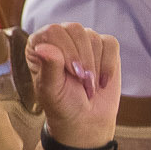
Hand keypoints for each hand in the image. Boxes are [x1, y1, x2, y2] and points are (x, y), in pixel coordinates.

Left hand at [26, 22, 120, 147]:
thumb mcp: (51, 90)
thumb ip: (49, 67)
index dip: (67, 51)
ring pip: (93, 37)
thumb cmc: (62, 104)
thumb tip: (43, 47)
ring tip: (88, 86)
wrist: (85, 119)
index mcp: (40, 44)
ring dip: (94, 66)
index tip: (73, 74)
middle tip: (82, 81)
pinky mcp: (104, 47)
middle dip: (82, 58)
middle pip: (75, 30)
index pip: (53, 31)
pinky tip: (102, 81)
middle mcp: (60, 38)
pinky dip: (108, 65)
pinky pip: (110, 44)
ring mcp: (83, 41)